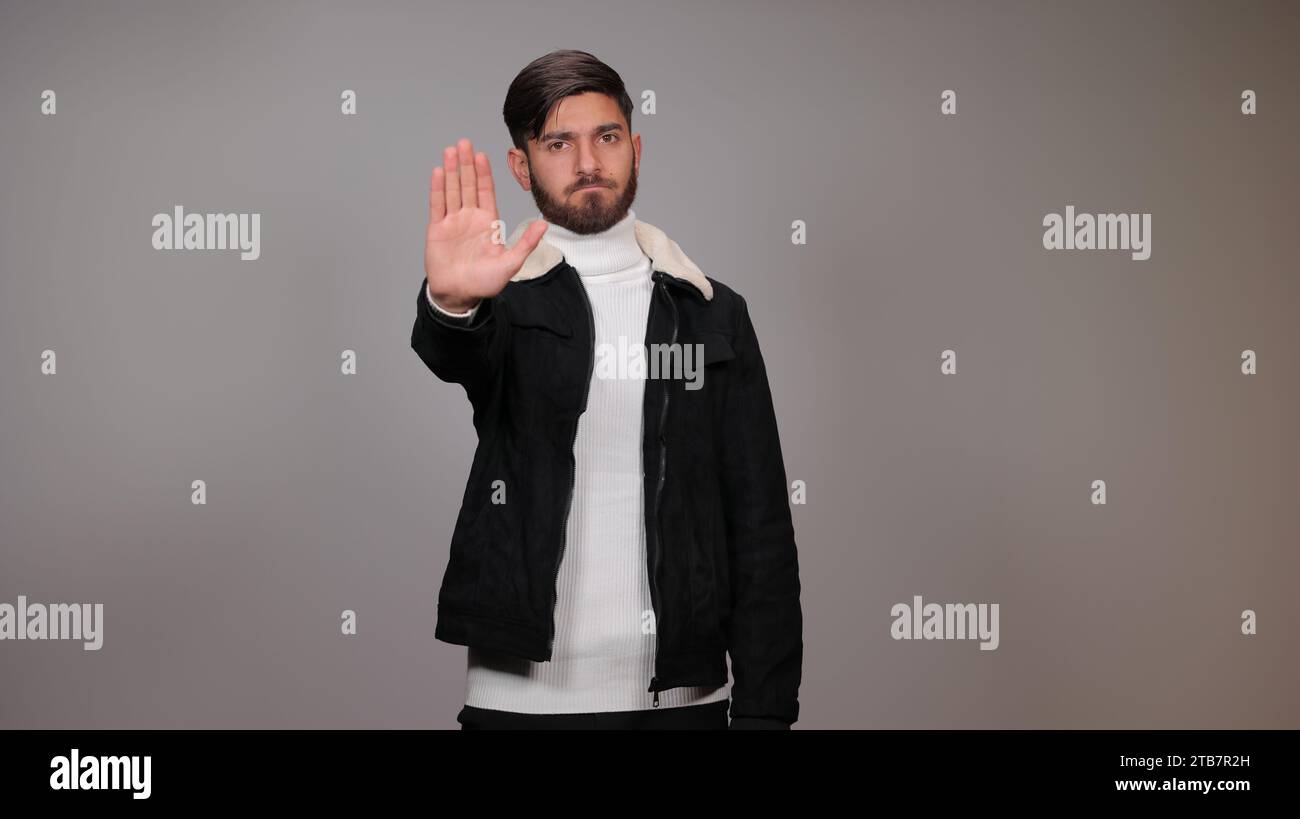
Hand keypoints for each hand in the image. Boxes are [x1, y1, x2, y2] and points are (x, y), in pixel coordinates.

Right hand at [424, 137, 547, 312]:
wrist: (459, 295)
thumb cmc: (485, 282)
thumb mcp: (511, 263)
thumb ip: (526, 243)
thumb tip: (544, 224)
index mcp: (487, 222)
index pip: (486, 191)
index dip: (484, 173)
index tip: (483, 155)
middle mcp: (470, 218)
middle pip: (468, 185)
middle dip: (466, 164)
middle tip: (464, 143)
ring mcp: (452, 221)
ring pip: (452, 190)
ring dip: (452, 170)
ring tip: (451, 150)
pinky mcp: (437, 229)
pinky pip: (437, 204)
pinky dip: (438, 188)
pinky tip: (439, 172)